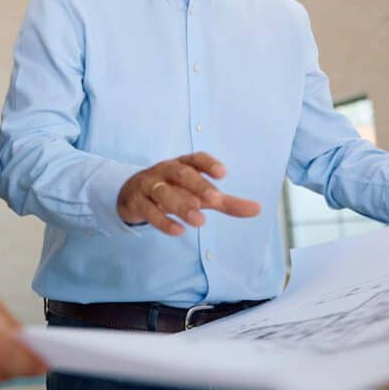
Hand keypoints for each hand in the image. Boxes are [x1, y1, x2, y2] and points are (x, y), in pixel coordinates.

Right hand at [117, 152, 260, 235]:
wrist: (131, 195)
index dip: (208, 164)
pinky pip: (149, 210)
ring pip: (164, 192)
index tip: (223, 173)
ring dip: (182, 205)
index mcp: (181, 165)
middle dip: (198, 185)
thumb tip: (258, 209)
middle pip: (181, 174)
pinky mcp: (137, 202)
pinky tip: (179, 231)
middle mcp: (164, 171)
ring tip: (200, 221)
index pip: (195, 159)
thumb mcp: (199, 195)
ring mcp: (149, 185)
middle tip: (215, 200)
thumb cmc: (172, 190)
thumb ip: (226, 202)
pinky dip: (163, 221)